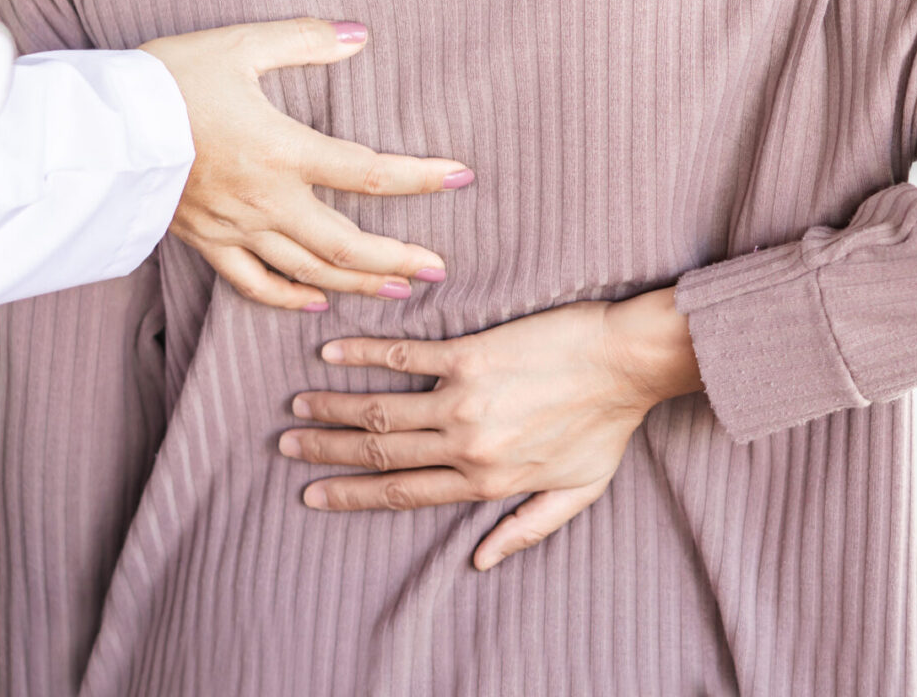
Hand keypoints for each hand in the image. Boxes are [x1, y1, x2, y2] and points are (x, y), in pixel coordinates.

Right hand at [141, 18, 474, 310]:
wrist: (91, 126)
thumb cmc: (165, 78)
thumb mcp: (239, 46)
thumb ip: (305, 40)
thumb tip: (360, 34)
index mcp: (281, 150)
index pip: (368, 172)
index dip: (421, 177)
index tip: (462, 177)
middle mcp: (265, 200)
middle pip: (347, 243)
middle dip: (398, 258)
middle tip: (439, 267)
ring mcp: (234, 228)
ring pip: (309, 272)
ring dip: (359, 283)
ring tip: (399, 290)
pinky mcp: (204, 242)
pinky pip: (253, 284)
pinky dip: (290, 297)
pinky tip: (319, 303)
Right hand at [279, 287, 702, 569]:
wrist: (629, 362)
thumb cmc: (608, 424)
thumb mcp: (578, 491)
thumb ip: (527, 528)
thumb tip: (482, 562)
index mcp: (487, 480)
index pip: (402, 492)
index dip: (351, 495)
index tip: (313, 495)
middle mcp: (466, 443)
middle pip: (379, 451)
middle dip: (326, 451)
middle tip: (287, 445)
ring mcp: (465, 398)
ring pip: (380, 408)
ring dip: (333, 407)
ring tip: (298, 406)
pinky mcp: (471, 354)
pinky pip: (405, 357)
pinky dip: (364, 355)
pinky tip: (332, 354)